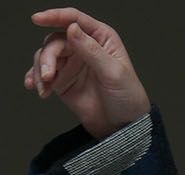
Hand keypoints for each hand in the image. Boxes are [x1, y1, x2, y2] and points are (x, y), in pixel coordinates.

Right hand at [24, 8, 149, 139]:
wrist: (123, 127)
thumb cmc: (128, 98)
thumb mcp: (113, 73)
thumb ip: (92, 50)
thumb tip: (72, 28)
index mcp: (100, 38)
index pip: (74, 19)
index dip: (54, 16)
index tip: (37, 19)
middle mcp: (83, 46)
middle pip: (56, 41)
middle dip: (47, 57)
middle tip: (47, 76)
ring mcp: (72, 63)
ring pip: (46, 56)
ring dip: (40, 70)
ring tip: (44, 87)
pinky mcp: (63, 80)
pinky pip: (43, 73)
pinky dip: (36, 79)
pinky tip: (36, 88)